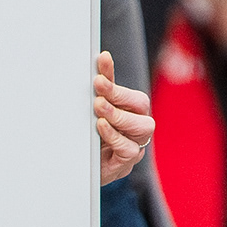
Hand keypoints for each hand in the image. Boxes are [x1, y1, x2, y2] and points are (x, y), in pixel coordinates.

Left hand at [91, 50, 155, 184]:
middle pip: (141, 107)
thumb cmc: (95, 136)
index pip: (133, 94)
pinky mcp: (126, 163)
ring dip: (119, 116)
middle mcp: (139, 127)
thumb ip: (103, 87)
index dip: (117, 83)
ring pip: (142, 129)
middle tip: (98, 93)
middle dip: (119, 97)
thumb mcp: (97, 109)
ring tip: (99, 109)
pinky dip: (115, 137)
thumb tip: (103, 57)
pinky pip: (129, 150)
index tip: (100, 74)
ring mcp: (135, 146)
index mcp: (134, 112)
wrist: (85, 169)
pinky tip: (102, 127)